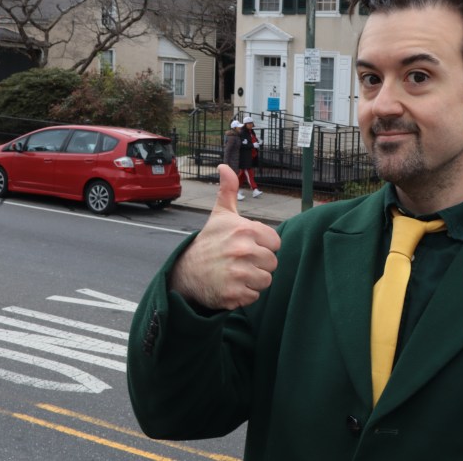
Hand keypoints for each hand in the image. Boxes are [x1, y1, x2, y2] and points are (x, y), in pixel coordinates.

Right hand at [168, 165, 280, 309]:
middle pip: (272, 263)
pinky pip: (254, 296)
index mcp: (244, 230)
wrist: (186, 272)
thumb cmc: (209, 242)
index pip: (275, 243)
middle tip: (239, 260)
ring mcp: (238, 273)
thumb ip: (228, 190)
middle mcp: (242, 250)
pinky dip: (244, 294)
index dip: (263, 245)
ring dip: (253, 279)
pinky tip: (230, 285)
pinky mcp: (234, 294)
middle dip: (259, 263)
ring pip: (266, 280)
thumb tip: (225, 166)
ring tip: (235, 272)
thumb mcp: (220, 215)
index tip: (247, 245)